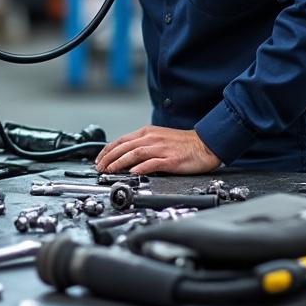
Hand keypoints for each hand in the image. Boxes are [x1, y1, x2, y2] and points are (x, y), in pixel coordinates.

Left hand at [94, 125, 221, 174]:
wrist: (206, 144)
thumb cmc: (183, 144)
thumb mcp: (159, 138)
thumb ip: (143, 144)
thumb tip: (126, 156)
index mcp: (148, 132)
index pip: (121, 140)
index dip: (108, 150)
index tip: (99, 159)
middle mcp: (152, 138)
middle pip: (125, 147)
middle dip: (109, 158)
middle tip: (100, 167)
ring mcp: (161, 149)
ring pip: (135, 153)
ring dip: (120, 162)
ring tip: (110, 170)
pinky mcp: (171, 159)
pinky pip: (153, 163)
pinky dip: (141, 167)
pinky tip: (133, 172)